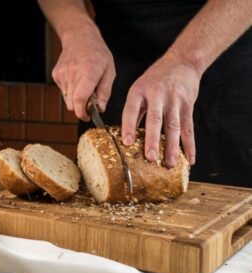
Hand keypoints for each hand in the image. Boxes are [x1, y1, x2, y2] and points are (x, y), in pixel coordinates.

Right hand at [52, 26, 115, 120]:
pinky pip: (63, 91)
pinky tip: (76, 79)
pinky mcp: (56, 75)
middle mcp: (73, 74)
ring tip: (84, 86)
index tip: (87, 117)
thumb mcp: (109, 71)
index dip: (82, 112)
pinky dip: (70, 91)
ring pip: (67, 99)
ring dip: (76, 99)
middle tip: (89, 103)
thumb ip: (105, 92)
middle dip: (80, 108)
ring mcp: (62, 74)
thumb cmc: (98, 54)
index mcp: (89, 73)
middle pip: (72, 103)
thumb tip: (100, 109)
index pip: (80, 99)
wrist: (80, 37)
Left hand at [122, 53, 201, 167]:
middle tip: (150, 158)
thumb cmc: (155, 79)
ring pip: (174, 126)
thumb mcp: (139, 89)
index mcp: (139, 91)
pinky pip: (189, 128)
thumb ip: (134, 111)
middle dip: (153, 140)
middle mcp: (157, 95)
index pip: (131, 110)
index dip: (129, 127)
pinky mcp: (188, 105)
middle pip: (155, 120)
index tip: (127, 143)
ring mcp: (175, 100)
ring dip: (172, 147)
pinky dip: (190, 145)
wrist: (181, 62)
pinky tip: (189, 159)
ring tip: (169, 164)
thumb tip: (127, 137)